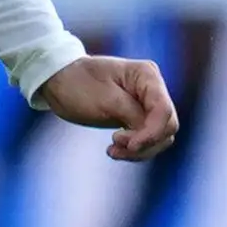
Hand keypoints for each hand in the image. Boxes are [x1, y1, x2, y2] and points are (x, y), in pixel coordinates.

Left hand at [35, 56, 179, 160]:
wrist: (58, 80)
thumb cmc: (77, 84)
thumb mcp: (104, 99)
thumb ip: (132, 115)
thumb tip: (152, 134)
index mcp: (147, 75)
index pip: (164, 111)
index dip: (151, 133)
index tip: (127, 145)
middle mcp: (152, 88)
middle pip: (167, 126)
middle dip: (145, 143)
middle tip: (114, 144)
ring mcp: (147, 103)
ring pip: (160, 137)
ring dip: (140, 150)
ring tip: (112, 150)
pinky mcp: (137, 117)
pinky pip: (147, 139)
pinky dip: (134, 150)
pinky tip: (113, 150)